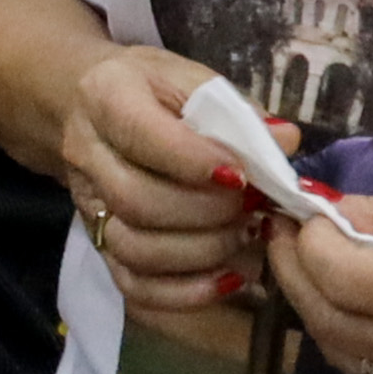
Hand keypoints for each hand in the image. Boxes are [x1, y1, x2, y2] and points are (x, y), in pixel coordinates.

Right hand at [49, 44, 269, 314]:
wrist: (95, 110)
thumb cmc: (156, 91)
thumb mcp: (195, 80)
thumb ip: (239, 112)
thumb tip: (285, 142)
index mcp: (106, 97)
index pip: (141, 135)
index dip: (195, 161)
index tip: (242, 175)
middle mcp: (86, 155)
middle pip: (136, 200)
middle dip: (207, 213)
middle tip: (253, 207)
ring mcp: (89, 206)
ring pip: (135, 248)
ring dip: (202, 252)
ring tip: (245, 235)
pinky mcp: (101, 245)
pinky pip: (134, 286)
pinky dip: (185, 293)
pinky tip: (228, 278)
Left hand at [264, 201, 372, 373]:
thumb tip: (324, 210)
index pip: (339, 276)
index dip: (306, 241)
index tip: (300, 210)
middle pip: (326, 320)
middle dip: (294, 273)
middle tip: (286, 234)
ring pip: (341, 354)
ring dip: (314, 308)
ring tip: (313, 265)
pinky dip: (349, 338)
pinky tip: (353, 306)